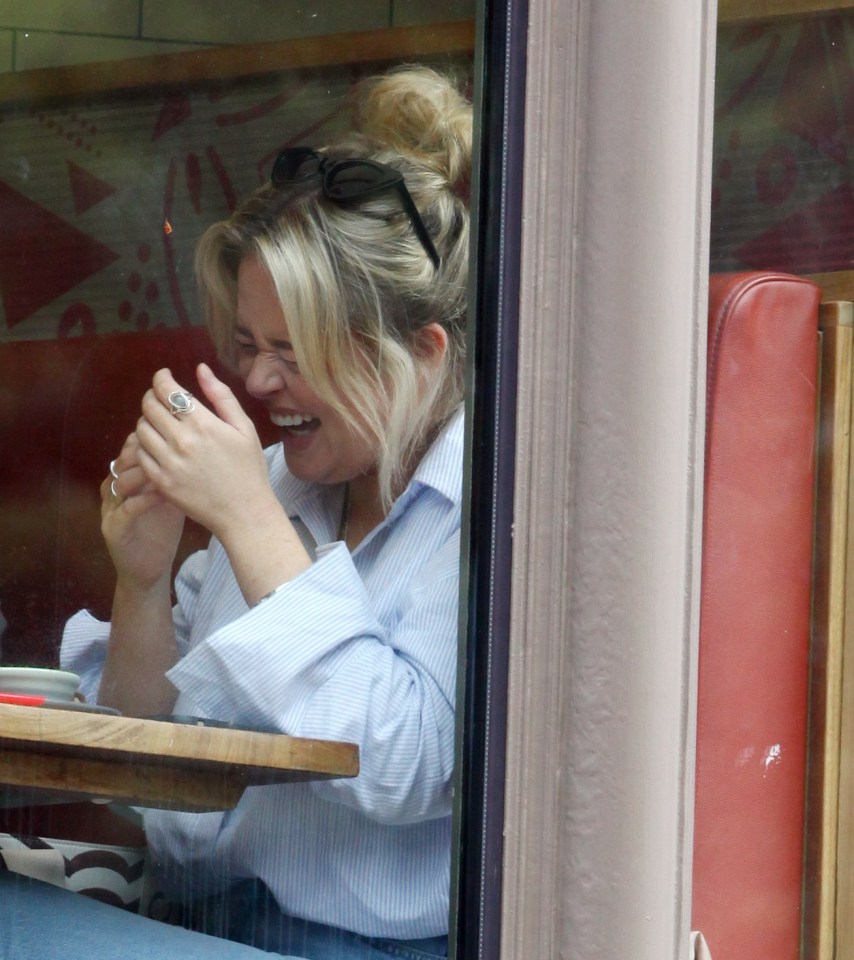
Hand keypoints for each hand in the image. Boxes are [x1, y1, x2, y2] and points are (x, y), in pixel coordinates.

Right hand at [101, 432, 185, 589]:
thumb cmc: (163, 528)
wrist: (150, 568)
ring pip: (119, 481)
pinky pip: (126, 509)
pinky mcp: (113, 530)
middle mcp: (115, 489)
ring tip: (167, 465)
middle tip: (170, 444)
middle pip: (123, 459)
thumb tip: (200, 445)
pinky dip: (143, 499)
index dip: (152, 436)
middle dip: (146, 449)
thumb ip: (178, 471)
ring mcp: (110, 509)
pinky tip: (162, 493)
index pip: (134, 447)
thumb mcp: (172, 494)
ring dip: (143, 472)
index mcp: (129, 477)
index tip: (175, 430)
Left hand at [134, 364, 279, 540]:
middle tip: (161, 399)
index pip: (167, 389)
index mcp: (203, 423)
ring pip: (141, 429)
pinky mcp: (160, 481)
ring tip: (161, 424)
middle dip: (152, 397)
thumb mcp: (244, 428)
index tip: (164, 376)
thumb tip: (201, 368)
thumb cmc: (248, 468)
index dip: (161, 378)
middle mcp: (181, 440)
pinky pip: (141, 454)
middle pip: (149, 406)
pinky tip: (159, 447)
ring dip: (147, 421)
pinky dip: (145, 446)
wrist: (244, 511)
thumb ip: (221, 396)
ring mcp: (168, 462)